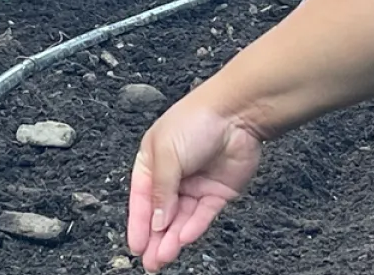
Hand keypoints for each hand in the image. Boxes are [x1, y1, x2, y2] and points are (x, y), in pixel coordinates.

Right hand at [128, 99, 262, 272]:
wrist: (238, 112)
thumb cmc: (197, 120)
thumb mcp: (166, 153)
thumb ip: (160, 190)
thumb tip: (156, 221)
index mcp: (152, 161)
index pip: (141, 199)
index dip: (138, 224)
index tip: (135, 247)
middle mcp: (173, 175)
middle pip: (161, 214)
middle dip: (155, 239)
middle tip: (150, 261)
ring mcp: (196, 184)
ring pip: (181, 219)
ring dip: (173, 238)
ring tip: (164, 257)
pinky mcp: (218, 192)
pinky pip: (203, 215)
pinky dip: (194, 227)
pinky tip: (185, 238)